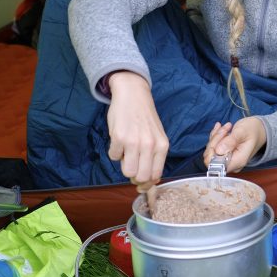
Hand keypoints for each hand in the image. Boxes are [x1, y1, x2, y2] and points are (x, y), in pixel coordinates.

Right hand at [105, 71, 168, 190]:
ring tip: (126, 151)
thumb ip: (154, 156)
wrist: (133, 94)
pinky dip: (114, 151)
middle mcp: (150, 145)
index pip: (156, 175)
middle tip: (131, 164)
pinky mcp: (119, 137)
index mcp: (162, 146)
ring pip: (127, 171)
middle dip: (134, 176)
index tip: (140, 182)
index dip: (147, 182)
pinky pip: (114, 157)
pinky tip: (119, 140)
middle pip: (141, 177)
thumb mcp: (157, 136)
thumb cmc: (144, 117)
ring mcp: (134, 141)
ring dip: (124, 164)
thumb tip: (148, 180)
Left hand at [203, 117, 266, 172]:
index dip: (212, 152)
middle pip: (212, 158)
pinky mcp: (224, 155)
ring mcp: (228, 160)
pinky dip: (216, 136)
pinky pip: (213, 148)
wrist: (259, 129)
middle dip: (215, 141)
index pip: (216, 165)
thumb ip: (231, 141)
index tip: (220, 136)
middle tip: (225, 129)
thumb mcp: (242, 132)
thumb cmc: (253, 130)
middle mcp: (232, 164)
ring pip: (211, 151)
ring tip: (227, 127)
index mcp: (238, 161)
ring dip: (216, 137)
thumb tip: (218, 151)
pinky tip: (222, 128)